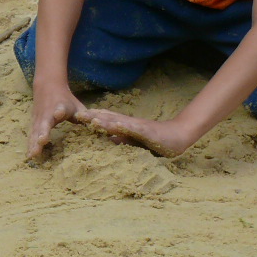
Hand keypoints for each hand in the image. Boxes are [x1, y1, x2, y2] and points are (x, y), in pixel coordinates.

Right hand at [26, 82, 85, 160]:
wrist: (47, 86)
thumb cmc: (65, 99)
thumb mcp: (76, 106)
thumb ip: (85, 117)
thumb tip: (96, 128)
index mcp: (60, 107)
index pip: (59, 110)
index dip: (59, 112)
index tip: (58, 114)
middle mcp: (47, 113)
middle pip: (44, 124)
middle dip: (42, 132)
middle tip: (41, 142)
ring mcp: (39, 119)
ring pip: (35, 132)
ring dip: (34, 143)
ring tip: (33, 155)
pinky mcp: (34, 123)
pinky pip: (32, 135)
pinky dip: (31, 145)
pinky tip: (30, 156)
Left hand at [80, 109, 194, 157]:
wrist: (179, 136)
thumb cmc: (157, 140)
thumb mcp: (136, 142)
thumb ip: (123, 139)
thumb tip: (109, 140)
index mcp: (126, 127)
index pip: (106, 120)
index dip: (92, 119)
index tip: (76, 118)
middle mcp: (130, 124)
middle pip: (109, 118)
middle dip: (93, 117)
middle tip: (76, 115)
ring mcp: (138, 127)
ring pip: (119, 122)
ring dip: (105, 120)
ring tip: (91, 119)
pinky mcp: (147, 132)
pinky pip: (134, 129)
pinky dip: (124, 126)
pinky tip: (116, 125)